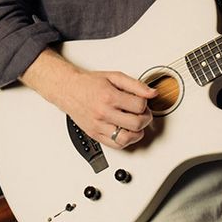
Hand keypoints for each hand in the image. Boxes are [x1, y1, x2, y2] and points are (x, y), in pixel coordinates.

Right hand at [21, 50, 157, 149]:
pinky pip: (115, 145)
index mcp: (109, 97)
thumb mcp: (114, 77)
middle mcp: (103, 113)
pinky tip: (126, 131)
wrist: (68, 90)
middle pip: (136, 123)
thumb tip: (152, 93)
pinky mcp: (95, 134)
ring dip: (137, 133)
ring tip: (136, 124)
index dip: (146, 103)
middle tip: (143, 113)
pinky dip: (126, 141)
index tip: (143, 101)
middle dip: (145, 118)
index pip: (139, 105)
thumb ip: (136, 85)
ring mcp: (98, 126)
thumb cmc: (89, 83)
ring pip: (126, 139)